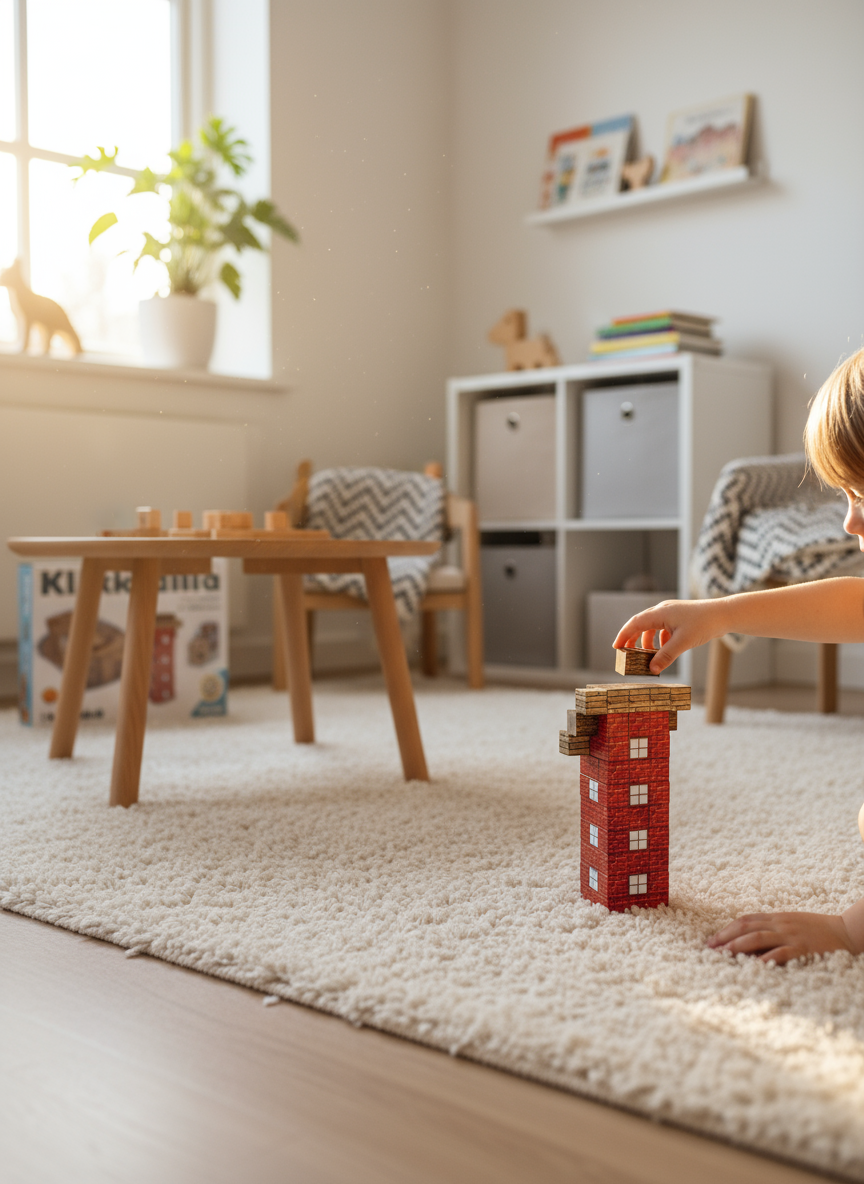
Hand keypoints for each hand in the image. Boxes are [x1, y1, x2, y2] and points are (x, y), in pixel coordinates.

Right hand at [613, 598, 726, 673]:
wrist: (724, 614)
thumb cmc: (704, 624)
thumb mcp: (682, 642)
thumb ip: (666, 656)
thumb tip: (652, 669)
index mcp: (660, 613)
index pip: (635, 623)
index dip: (623, 635)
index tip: (616, 647)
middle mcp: (663, 611)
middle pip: (640, 625)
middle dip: (633, 640)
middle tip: (626, 654)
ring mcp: (671, 613)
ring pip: (652, 628)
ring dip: (648, 642)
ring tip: (648, 656)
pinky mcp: (678, 618)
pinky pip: (662, 629)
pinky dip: (660, 640)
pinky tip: (665, 650)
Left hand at [705, 912, 856, 963]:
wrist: (845, 931)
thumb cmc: (818, 930)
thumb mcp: (792, 924)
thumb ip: (773, 930)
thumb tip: (750, 940)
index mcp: (777, 918)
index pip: (745, 920)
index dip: (727, 929)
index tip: (712, 940)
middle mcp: (780, 924)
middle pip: (746, 927)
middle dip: (726, 937)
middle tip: (710, 948)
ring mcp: (790, 935)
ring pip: (758, 937)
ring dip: (737, 946)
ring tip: (723, 954)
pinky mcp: (802, 948)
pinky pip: (780, 953)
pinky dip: (765, 959)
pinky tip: (753, 966)